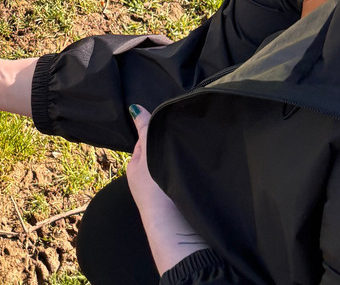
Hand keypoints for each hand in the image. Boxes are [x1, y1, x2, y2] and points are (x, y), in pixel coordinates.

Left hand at [127, 104, 209, 273]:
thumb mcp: (148, 156)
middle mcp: (150, 179)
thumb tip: (134, 108)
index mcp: (136, 168)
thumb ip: (145, 132)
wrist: (177, 231)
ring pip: (176, 164)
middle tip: (188, 124)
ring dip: (185, 155)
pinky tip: (204, 162)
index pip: (146, 140)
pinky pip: (188, 176)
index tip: (170, 114)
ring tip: (200, 139)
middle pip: (163, 151)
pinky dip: (194, 169)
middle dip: (172, 141)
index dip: (156, 128)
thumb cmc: (156, 192)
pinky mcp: (184, 199)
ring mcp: (167, 190)